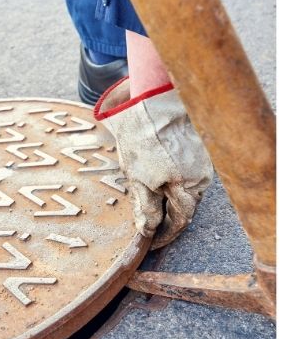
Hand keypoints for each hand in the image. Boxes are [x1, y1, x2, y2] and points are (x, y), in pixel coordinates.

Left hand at [94, 77, 212, 248]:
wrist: (152, 97)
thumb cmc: (141, 134)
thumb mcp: (135, 175)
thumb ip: (145, 205)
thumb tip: (148, 228)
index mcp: (185, 186)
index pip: (179, 221)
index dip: (165, 234)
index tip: (152, 240)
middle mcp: (200, 177)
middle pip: (185, 207)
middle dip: (167, 218)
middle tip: (150, 225)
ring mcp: (202, 163)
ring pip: (187, 191)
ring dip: (170, 200)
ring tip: (150, 201)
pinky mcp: (200, 151)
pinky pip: (189, 175)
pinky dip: (175, 183)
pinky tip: (159, 180)